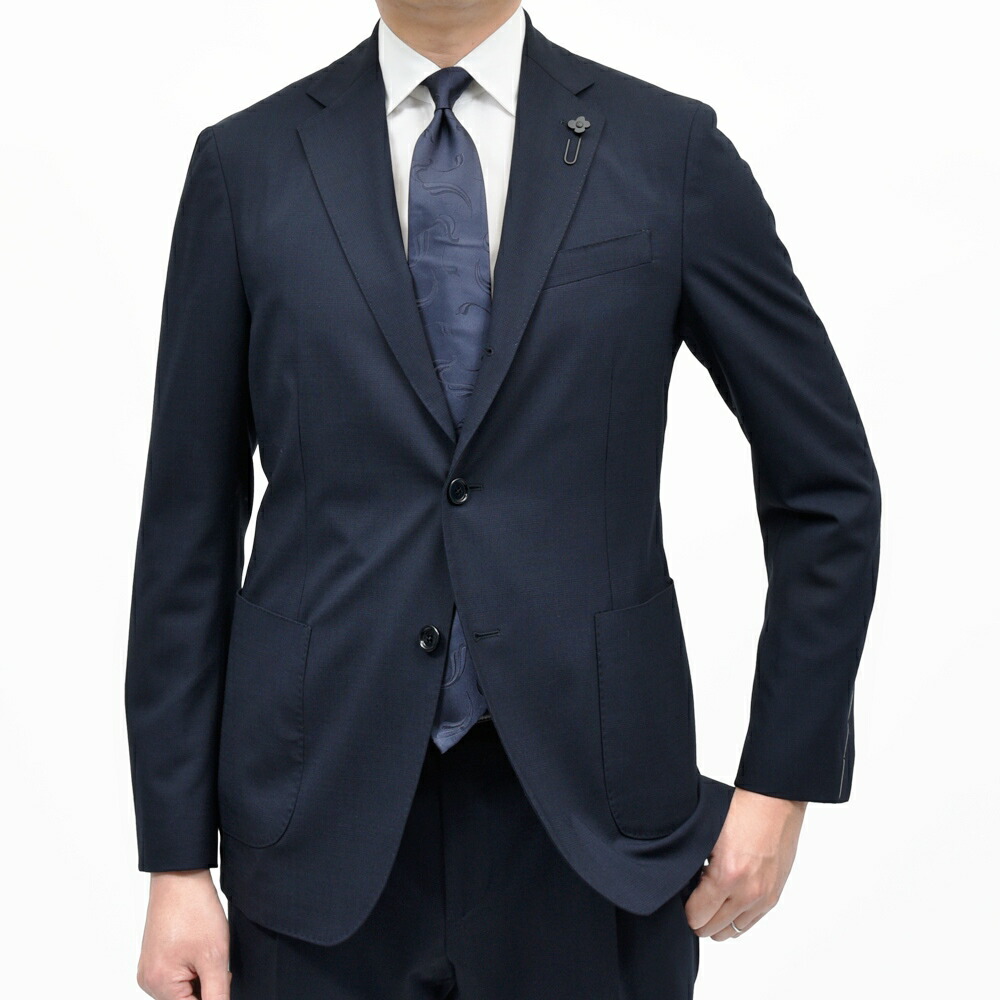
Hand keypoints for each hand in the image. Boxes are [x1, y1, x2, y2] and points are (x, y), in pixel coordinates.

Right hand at [136, 869, 230, 998]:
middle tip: (217, 962)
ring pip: (182, 989)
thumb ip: (217, 994)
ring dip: (200, 977)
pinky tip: (198, 947)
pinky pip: (175, 976)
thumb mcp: (214, 957)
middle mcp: (149, 981)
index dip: (214, 995)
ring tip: (206, 950)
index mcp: (160, 985)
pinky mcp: (154, 958)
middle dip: (206, 987)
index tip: (222, 976)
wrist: (180, 876)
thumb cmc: (194, 909)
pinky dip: (191, 967)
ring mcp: (149, 969)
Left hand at [685, 787, 805, 940]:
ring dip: (717, 921)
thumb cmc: (740, 812)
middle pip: (712, 930)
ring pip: (731, 932)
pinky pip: (749, 923)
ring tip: (710, 899)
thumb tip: (682, 888)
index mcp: (726, 876)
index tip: (682, 896)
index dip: (684, 909)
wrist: (774, 803)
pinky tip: (727, 897)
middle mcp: (747, 893)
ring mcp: (763, 898)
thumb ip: (695, 867)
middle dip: (698, 917)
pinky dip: (735, 917)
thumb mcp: (707, 837)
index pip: (696, 916)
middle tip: (693, 898)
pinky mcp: (773, 896)